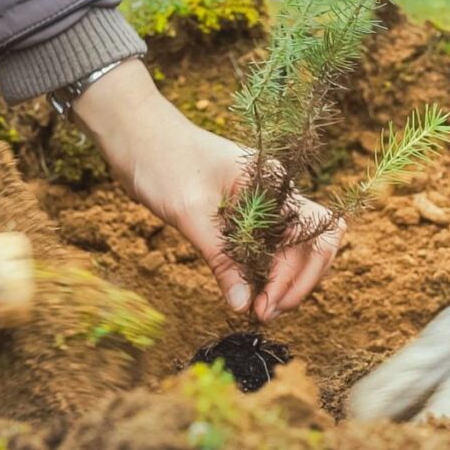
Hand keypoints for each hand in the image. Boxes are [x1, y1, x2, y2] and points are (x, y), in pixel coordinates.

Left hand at [75, 60, 342, 320]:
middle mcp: (276, 194)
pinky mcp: (243, 216)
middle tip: (265, 314)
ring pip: (293, 249)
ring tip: (259, 310)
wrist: (136, 136)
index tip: (263, 306)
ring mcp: (262, 205)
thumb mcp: (190, 213)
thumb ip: (220, 258)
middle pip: (312, 244)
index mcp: (273, 183)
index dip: (294, 277)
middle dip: (297, 283)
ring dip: (284, 281)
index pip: (310, 235)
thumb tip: (241, 305)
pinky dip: (264, 273)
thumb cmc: (162, 161)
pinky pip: (267, 247)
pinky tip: (247, 293)